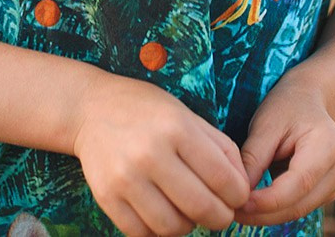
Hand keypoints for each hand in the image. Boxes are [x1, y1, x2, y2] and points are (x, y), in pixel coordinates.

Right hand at [71, 74, 251, 236]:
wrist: (91, 109)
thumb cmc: (148, 112)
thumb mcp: (189, 116)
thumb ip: (221, 150)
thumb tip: (243, 190)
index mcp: (177, 129)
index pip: (224, 180)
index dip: (238, 196)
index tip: (236, 197)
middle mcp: (150, 153)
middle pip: (202, 208)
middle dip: (220, 217)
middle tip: (218, 212)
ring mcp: (125, 177)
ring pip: (173, 228)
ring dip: (188, 226)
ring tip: (186, 210)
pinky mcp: (106, 196)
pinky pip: (142, 233)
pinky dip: (158, 231)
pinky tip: (161, 212)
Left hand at [231, 77, 334, 226]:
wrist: (308, 100)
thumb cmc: (286, 108)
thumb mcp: (265, 124)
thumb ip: (253, 158)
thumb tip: (240, 193)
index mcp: (328, 144)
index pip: (299, 182)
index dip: (269, 200)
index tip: (239, 204)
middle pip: (300, 203)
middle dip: (264, 213)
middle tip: (230, 212)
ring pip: (299, 211)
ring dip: (267, 215)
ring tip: (237, 209)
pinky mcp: (328, 192)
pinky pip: (299, 207)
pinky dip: (276, 210)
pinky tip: (253, 204)